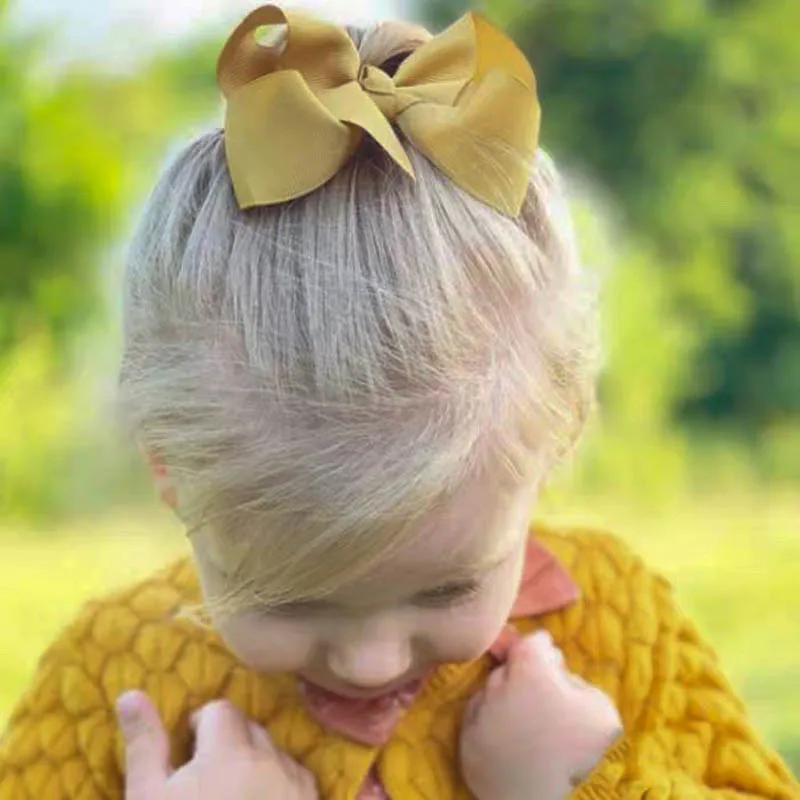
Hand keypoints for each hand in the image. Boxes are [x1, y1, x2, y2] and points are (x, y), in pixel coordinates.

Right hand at [117, 690, 318, 799]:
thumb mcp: (148, 799)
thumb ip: (145, 744)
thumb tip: (131, 692)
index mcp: (230, 750)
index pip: (220, 710)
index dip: (199, 727)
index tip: (184, 758)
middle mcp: (270, 760)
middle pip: (250, 731)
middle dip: (228, 746)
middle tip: (203, 784)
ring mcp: (296, 788)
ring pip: (275, 757)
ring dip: (256, 767)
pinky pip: (297, 784)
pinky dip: (279, 790)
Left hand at [459, 631, 622, 799]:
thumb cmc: (586, 753)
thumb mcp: (598, 705)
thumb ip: (572, 679)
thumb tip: (554, 673)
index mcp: (530, 672)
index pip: (531, 642)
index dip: (544, 647)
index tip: (551, 655)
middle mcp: (496, 687)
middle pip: (508, 667)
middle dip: (523, 673)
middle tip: (541, 690)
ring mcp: (478, 718)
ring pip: (488, 692)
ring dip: (503, 696)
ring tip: (523, 715)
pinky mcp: (467, 746)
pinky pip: (476, 721)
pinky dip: (489, 722)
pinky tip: (508, 734)